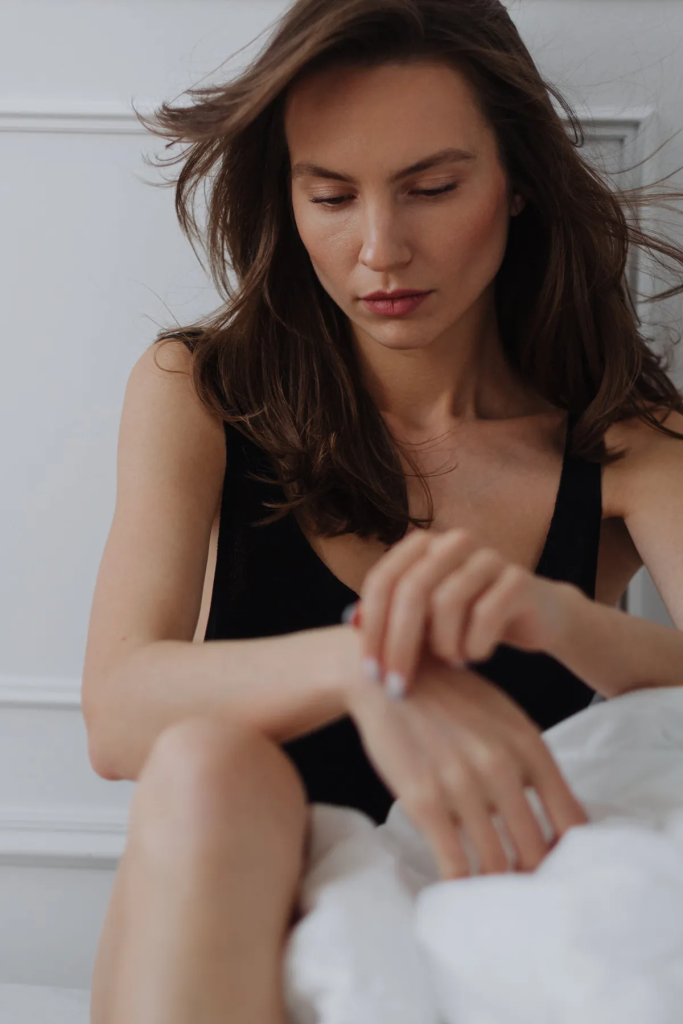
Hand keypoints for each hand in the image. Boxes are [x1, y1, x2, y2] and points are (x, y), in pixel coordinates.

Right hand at [345, 655, 588, 879]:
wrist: (389, 673)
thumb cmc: (449, 696)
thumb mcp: (504, 717)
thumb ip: (530, 760)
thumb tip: (557, 815)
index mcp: (529, 746)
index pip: (572, 820)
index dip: (570, 854)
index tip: (559, 868)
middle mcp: (502, 767)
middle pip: (536, 852)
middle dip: (532, 878)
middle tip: (524, 891)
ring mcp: (462, 786)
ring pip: (496, 864)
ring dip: (496, 886)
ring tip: (491, 894)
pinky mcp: (423, 800)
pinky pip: (454, 864)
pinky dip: (459, 886)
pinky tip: (457, 889)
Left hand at [356, 526, 582, 695]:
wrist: (535, 617)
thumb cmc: (466, 621)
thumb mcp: (424, 621)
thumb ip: (390, 618)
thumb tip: (351, 624)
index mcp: (423, 546)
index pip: (382, 581)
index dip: (372, 628)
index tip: (370, 673)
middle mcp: (452, 542)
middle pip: (411, 591)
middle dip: (400, 646)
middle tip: (397, 688)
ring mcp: (488, 556)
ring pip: (447, 602)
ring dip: (444, 645)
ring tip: (451, 660)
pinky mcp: (519, 578)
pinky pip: (486, 615)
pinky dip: (474, 645)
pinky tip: (475, 655)